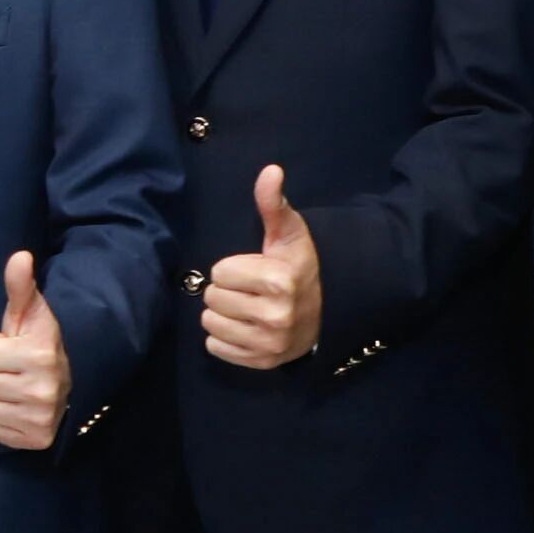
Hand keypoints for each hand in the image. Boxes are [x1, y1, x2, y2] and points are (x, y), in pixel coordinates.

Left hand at [0, 249, 69, 449]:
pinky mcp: (36, 440)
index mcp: (39, 355)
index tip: (12, 350)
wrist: (74, 381)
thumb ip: (20, 287)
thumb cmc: (42, 343)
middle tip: (10, 371)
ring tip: (12, 388)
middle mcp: (42, 390)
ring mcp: (40, 418)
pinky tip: (16, 407)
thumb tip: (20, 257)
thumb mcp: (31, 313)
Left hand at [201, 163, 323, 368]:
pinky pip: (214, 347)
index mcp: (280, 281)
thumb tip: (270, 170)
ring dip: (223, 314)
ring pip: (210, 322)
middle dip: (227, 290)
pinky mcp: (260, 362)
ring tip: (247, 308)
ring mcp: (268, 343)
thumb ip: (273, 204)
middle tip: (250, 290)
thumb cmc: (297, 267)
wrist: (324, 312)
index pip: (219, 273)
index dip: (233, 268)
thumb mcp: (289, 234)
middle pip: (212, 298)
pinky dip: (224, 337)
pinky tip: (246, 327)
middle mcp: (276, 316)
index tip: (254, 270)